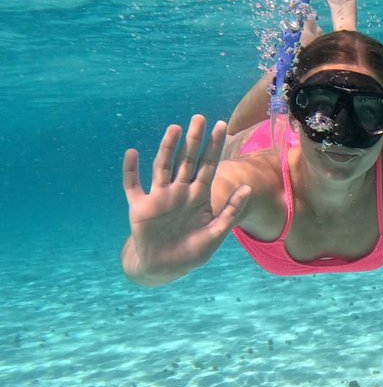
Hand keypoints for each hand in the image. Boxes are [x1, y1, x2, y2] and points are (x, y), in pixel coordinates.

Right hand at [122, 115, 250, 277]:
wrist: (164, 268)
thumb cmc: (192, 252)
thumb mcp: (215, 233)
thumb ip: (231, 211)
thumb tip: (248, 187)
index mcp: (199, 196)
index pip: (208, 165)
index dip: (214, 146)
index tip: (221, 125)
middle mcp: (179, 192)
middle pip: (187, 160)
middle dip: (193, 140)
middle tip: (199, 118)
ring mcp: (159, 197)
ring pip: (163, 167)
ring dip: (167, 148)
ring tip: (174, 129)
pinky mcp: (140, 207)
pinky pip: (133, 186)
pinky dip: (130, 171)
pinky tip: (131, 154)